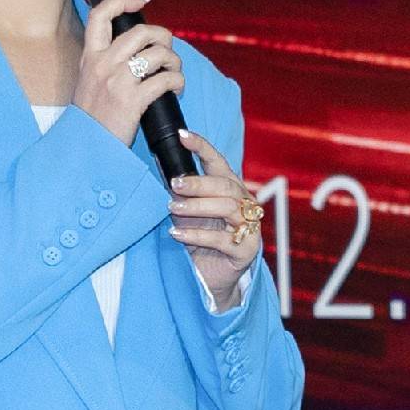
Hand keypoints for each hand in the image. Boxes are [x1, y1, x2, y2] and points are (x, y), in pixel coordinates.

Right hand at [72, 0, 183, 147]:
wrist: (86, 148)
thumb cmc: (93, 118)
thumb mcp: (89, 82)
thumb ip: (106, 62)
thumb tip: (137, 47)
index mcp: (90, 57)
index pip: (101, 14)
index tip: (141, 0)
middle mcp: (102, 64)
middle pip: (141, 31)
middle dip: (163, 37)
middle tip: (166, 52)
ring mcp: (117, 81)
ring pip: (158, 53)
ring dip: (174, 62)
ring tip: (173, 74)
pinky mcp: (132, 100)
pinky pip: (166, 79)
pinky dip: (177, 82)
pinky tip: (176, 89)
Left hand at [168, 126, 258, 307]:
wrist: (212, 275)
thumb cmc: (200, 236)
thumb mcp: (188, 211)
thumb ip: (181, 192)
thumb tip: (160, 168)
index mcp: (230, 188)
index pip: (218, 162)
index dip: (202, 147)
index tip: (182, 135)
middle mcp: (244, 203)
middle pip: (225, 185)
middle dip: (198, 183)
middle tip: (174, 185)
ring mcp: (249, 226)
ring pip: (228, 208)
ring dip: (197, 207)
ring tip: (173, 210)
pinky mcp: (246, 249)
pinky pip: (223, 239)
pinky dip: (197, 235)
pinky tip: (177, 234)